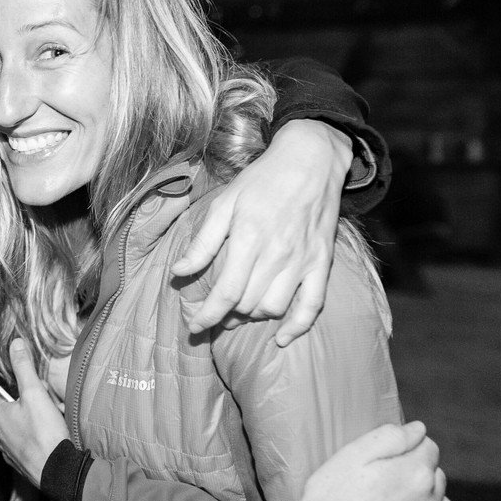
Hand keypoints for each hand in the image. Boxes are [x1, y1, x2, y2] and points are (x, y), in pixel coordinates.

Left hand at [0, 339, 70, 487]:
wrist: (59, 473)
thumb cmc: (45, 433)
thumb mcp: (35, 393)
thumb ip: (23, 367)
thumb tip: (15, 345)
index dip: (3, 376)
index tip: (17, 373)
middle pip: (6, 404)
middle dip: (24, 396)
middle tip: (43, 396)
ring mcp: (7, 448)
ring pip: (15, 422)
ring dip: (30, 415)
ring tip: (49, 415)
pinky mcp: (19, 460)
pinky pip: (23, 439)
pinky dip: (33, 433)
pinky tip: (48, 433)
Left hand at [173, 120, 351, 345]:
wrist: (311, 161)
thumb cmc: (262, 180)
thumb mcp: (225, 203)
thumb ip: (203, 242)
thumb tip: (178, 272)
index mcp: (249, 238)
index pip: (225, 292)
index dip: (207, 315)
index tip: (195, 326)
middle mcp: (277, 254)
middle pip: (247, 304)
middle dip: (226, 316)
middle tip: (215, 313)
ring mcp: (303, 261)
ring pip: (274, 308)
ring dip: (253, 316)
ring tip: (240, 312)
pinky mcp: (321, 263)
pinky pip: (313, 306)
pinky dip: (297, 327)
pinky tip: (282, 339)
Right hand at [264, 423, 455, 500]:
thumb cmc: (330, 498)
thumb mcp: (352, 455)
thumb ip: (390, 436)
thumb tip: (419, 428)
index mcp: (416, 472)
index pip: (429, 447)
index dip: (408, 447)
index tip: (387, 456)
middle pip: (437, 478)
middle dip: (418, 474)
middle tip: (385, 481)